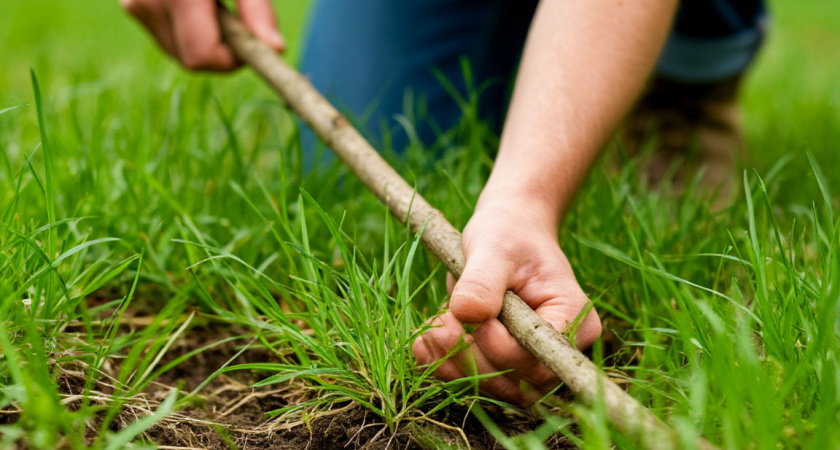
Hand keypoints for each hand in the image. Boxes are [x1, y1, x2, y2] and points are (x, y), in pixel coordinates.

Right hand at [121, 0, 284, 70]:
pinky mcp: (131, 2)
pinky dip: (184, 27)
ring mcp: (134, 2)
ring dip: (202, 38)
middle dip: (219, 50)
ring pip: (175, 49)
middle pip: (188, 59)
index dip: (230, 60)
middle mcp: (148, 0)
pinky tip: (195, 1)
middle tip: (237, 20)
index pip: (201, 57)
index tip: (251, 44)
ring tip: (214, 2)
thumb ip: (257, 9)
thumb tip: (274, 49)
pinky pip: (163, 33)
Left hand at [412, 202, 601, 403]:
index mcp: (572, 315)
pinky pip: (478, 379)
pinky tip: (423, 344)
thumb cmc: (507, 234)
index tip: (469, 315)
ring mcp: (532, 358)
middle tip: (440, 325)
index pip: (540, 355)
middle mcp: (558, 345)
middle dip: (473, 359)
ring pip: (497, 387)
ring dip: (456, 366)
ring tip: (429, 332)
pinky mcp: (505, 361)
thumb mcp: (494, 247)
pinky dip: (447, 366)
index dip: (500, 347)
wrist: (503, 232)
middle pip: (520, 382)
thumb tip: (468, 313)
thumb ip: (483, 280)